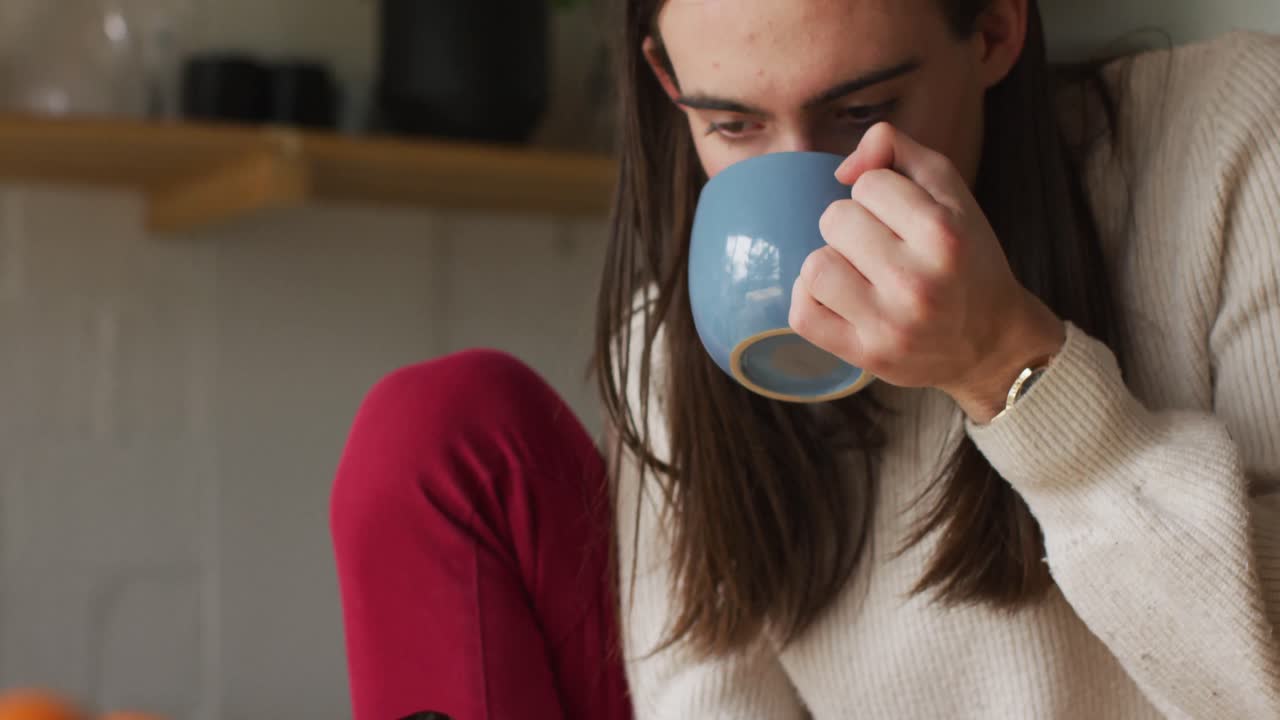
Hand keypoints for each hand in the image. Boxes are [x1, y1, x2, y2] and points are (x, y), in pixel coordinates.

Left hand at [789, 122, 1064, 421]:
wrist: (992, 342)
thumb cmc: (966, 259)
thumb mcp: (951, 193)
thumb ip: (897, 151)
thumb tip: (842, 169)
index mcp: (944, 234)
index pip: (868, 184)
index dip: (880, 194)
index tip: (904, 218)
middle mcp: (917, 282)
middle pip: (834, 220)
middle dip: (853, 227)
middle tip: (881, 248)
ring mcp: (889, 324)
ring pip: (815, 265)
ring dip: (830, 263)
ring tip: (859, 273)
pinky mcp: (866, 354)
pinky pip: (802, 313)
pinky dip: (811, 299)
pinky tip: (839, 297)